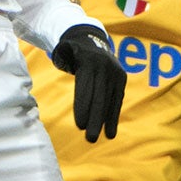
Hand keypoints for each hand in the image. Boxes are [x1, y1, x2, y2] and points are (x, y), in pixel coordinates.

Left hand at [51, 24, 124, 141]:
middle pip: (99, 97)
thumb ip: (62, 54)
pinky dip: (113, 117)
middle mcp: (105, 67)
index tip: (80, 125)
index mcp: (89, 61)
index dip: (83, 107)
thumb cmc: (73, 53)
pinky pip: (117, 100)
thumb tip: (58, 58)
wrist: (93, 42)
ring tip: (99, 138)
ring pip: (109, 101)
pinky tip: (110, 133)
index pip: (86, 87)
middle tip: (90, 138)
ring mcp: (115, 73)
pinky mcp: (121, 79)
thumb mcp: (66, 49)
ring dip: (104, 122)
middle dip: (95, 119)